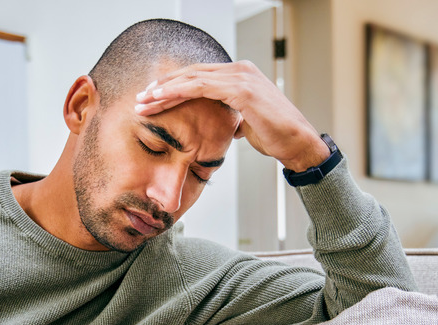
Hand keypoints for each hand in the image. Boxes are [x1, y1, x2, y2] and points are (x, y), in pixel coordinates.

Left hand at [135, 61, 329, 171]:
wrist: (297, 143)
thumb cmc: (275, 135)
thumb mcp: (247, 122)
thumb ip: (233, 116)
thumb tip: (226, 124)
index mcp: (240, 75)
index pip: (198, 76)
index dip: (173, 87)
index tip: (152, 99)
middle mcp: (240, 69)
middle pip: (191, 73)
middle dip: (162, 87)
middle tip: (140, 99)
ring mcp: (241, 76)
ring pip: (192, 78)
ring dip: (164, 90)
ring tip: (143, 101)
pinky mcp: (241, 89)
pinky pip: (201, 87)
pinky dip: (178, 92)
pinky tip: (161, 99)